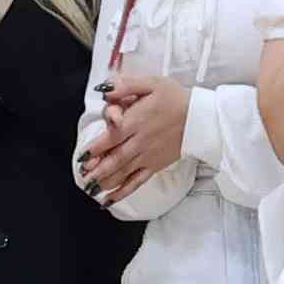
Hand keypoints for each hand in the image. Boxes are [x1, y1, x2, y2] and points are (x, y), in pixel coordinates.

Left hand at [74, 68, 179, 200]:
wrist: (200, 117)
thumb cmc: (175, 98)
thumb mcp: (152, 83)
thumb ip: (126, 86)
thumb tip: (105, 91)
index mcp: (137, 121)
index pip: (112, 137)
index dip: (95, 149)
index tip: (83, 157)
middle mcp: (140, 142)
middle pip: (115, 159)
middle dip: (97, 170)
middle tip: (83, 176)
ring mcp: (148, 156)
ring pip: (123, 172)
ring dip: (105, 181)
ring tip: (91, 188)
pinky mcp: (155, 166)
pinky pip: (137, 182)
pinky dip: (122, 192)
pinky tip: (109, 200)